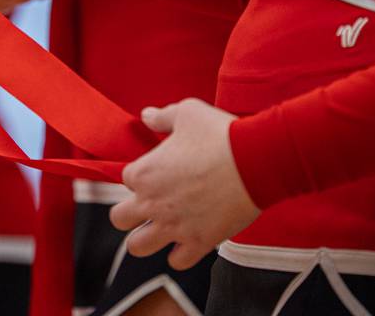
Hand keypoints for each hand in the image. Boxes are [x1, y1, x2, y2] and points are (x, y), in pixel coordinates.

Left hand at [110, 99, 259, 269]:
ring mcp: (173, 226)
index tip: (160, 171)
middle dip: (130, 212)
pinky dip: (180, 254)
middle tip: (150, 204)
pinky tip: (188, 239)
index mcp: (143, 172)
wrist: (255, 160)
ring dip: (146, 238)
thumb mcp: (187, 112)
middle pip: (119, 218)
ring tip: (161, 228)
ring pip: (137, 247)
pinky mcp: (198, 242)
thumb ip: (162, 117)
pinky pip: (176, 262)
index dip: (142, 175)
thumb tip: (146, 115)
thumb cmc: (219, 134)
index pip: (126, 179)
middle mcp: (151, 203)